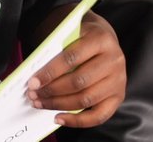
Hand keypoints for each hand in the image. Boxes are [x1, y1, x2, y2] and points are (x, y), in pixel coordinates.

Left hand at [26, 11, 125, 127]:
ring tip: (40, 103)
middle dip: (52, 90)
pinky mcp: (119, 97)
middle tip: (33, 95)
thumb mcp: (71, 32)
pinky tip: (58, 117)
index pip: (71, 58)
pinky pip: (98, 115)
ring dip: (59, 104)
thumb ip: (56, 48)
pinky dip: (77, 121)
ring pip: (86, 99)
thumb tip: (37, 76)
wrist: (104, 37)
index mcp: (101, 39)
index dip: (50, 72)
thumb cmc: (81, 35)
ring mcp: (118, 80)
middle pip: (79, 81)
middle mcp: (114, 60)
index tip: (32, 82)